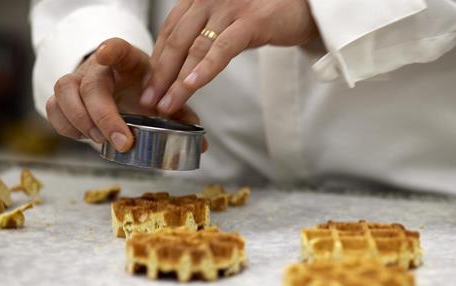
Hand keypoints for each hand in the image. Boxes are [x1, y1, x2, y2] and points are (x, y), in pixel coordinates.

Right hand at [46, 38, 206, 151]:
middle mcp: (99, 68)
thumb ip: (181, 118)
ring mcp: (78, 80)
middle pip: (91, 83)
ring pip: (64, 91)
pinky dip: (66, 126)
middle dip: (104, 115)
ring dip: (82, 120)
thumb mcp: (162, 100)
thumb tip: (201, 144)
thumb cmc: (143, 92)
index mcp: (127, 62)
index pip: (116, 48)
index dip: (110, 50)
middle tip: (122, 141)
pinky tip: (85, 138)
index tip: (106, 54)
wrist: (121, 90)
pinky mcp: (64, 98)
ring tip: (102, 141)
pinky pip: (53, 108)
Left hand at [140, 0, 317, 114]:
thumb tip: (184, 63)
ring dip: (176, 80)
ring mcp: (228, 8)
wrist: (307, 3)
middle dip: (160, 75)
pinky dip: (204, 70)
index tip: (148, 86)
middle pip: (175, 41)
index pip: (169, 31)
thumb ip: (206, 32)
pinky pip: (221, 50)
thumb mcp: (229, 19)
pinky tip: (192, 87)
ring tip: (166, 104)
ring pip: (194, 48)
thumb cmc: (268, 13)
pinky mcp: (250, 21)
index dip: (156, 61)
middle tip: (149, 101)